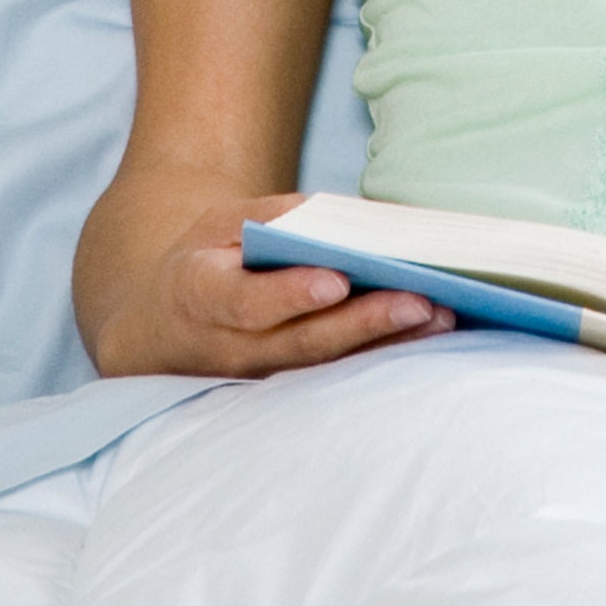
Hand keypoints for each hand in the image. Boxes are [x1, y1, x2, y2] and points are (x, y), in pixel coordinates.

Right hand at [134, 195, 453, 380]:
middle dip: (364, 323)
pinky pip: (337, 374)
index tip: (337, 280)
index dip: (290, 294)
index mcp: (202, 295)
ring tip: (440, 317)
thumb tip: (341, 219)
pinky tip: (426, 334)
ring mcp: (261, 377)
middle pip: (303, 341)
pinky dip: (382, 354)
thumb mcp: (219, 223)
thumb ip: (273, 218)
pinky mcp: (287, 388)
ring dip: (385, 343)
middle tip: (419, 301)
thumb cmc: (206, 260)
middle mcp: (231, 348)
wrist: (165, 328)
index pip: (247, 302)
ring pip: (327, 365)